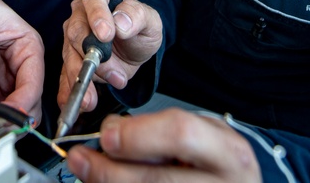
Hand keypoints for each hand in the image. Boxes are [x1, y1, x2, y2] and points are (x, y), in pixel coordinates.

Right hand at [58, 0, 162, 116]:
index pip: (93, 0)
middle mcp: (80, 15)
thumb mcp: (149, 21)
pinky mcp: (69, 61)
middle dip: (93, 57)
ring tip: (92, 99)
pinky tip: (74, 104)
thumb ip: (137, 16)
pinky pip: (64, 76)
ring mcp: (71, 39)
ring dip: (82, 79)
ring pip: (70, 57)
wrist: (134, 50)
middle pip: (76, 32)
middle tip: (113, 74)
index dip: (98, 16)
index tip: (106, 35)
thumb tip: (120, 22)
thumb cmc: (140, 30)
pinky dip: (68, 92)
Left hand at [66, 109, 261, 182]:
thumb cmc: (216, 161)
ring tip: (87, 172)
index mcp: (229, 153)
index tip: (107, 136)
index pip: (181, 134)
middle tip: (81, 159)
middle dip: (111, 170)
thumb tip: (111, 133)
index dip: (137, 134)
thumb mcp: (203, 135)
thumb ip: (161, 131)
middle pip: (157, 179)